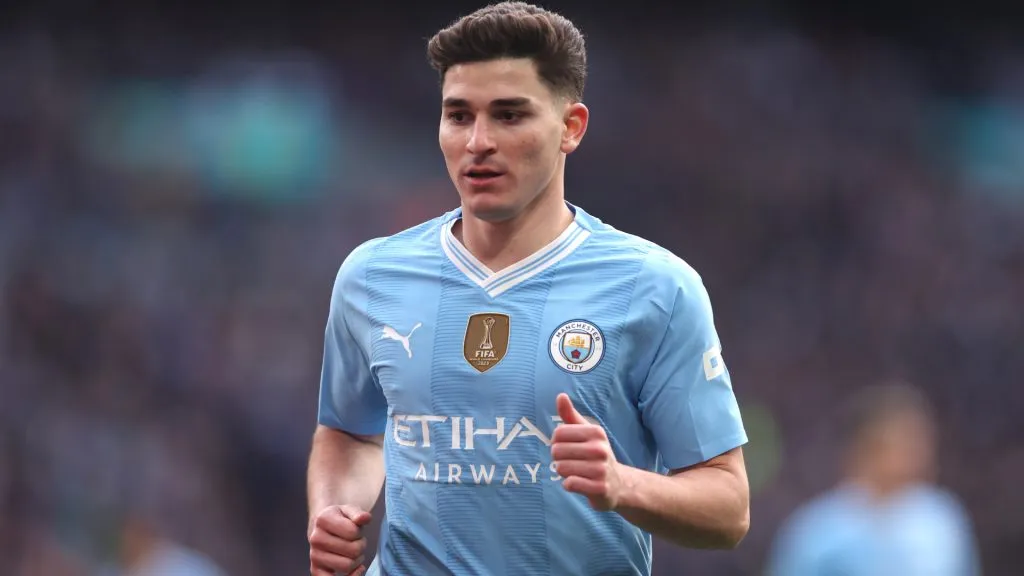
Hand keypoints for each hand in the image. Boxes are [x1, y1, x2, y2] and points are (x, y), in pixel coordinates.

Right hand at [309, 504, 371, 575]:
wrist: (325, 527)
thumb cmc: (341, 519)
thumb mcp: (350, 510)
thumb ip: (358, 513)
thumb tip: (364, 518)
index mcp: (323, 519)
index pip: (353, 532)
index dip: (359, 532)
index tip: (355, 530)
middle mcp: (315, 538)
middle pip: (353, 551)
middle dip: (360, 546)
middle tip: (357, 542)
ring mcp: (314, 555)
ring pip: (347, 566)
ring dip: (356, 561)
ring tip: (352, 553)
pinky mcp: (315, 569)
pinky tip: (355, 569)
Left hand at [551, 393, 623, 510]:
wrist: (618, 484)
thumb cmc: (595, 454)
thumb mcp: (586, 432)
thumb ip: (570, 415)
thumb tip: (560, 396)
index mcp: (596, 432)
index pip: (558, 433)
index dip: (557, 442)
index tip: (568, 447)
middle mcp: (600, 449)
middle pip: (556, 451)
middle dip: (559, 458)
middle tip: (573, 462)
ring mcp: (601, 469)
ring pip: (561, 468)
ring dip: (563, 472)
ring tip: (577, 472)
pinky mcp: (599, 488)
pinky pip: (570, 484)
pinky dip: (569, 485)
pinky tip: (579, 483)